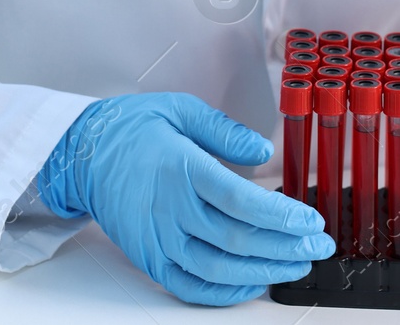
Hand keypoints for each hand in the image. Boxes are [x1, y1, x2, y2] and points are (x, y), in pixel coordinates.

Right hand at [36, 93, 332, 304]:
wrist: (81, 154)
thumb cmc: (131, 128)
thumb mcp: (180, 109)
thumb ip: (224, 131)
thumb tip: (263, 149)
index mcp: (181, 169)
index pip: (241, 201)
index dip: (281, 216)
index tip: (311, 220)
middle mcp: (169, 209)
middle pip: (236, 239)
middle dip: (285, 247)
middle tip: (319, 246)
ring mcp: (157, 239)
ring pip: (217, 267)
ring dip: (263, 271)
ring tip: (296, 266)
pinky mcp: (147, 258)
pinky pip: (188, 286)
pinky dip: (223, 291)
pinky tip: (252, 282)